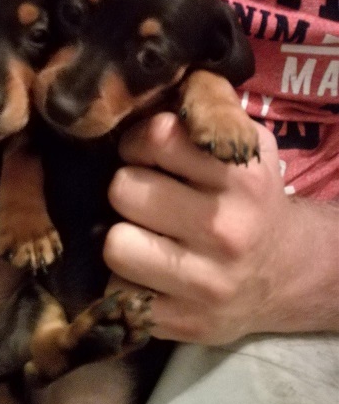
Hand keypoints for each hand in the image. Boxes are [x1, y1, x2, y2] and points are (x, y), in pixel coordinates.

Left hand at [104, 112, 338, 344]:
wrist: (287, 273)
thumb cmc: (251, 200)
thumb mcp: (246, 147)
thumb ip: (207, 111)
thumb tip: (155, 79)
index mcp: (242, 178)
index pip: (155, 137)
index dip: (140, 142)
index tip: (148, 154)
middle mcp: (226, 229)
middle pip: (124, 190)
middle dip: (128, 189)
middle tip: (144, 197)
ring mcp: (205, 283)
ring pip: (114, 243)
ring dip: (122, 236)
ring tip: (143, 234)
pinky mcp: (184, 324)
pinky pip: (118, 291)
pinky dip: (126, 279)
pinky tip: (149, 270)